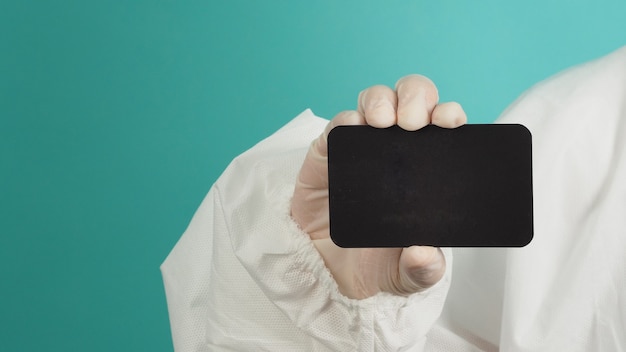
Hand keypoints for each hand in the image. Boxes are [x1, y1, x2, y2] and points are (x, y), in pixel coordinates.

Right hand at [291, 75, 466, 298]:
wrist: (327, 273)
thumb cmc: (373, 263)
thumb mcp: (405, 274)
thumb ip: (421, 270)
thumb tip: (425, 255)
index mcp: (425, 168)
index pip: (442, 127)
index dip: (448, 114)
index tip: (450, 122)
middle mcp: (395, 148)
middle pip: (411, 99)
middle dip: (415, 97)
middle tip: (413, 122)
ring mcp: (361, 147)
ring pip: (375, 101)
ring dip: (381, 101)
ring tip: (384, 122)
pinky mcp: (329, 153)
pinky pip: (338, 126)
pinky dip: (345, 120)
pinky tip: (352, 126)